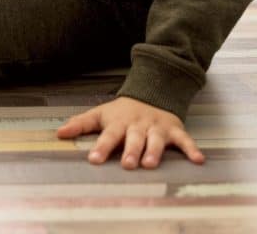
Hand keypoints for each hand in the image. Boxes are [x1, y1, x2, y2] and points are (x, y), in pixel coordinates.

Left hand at [55, 96, 204, 168]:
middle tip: (127, 164)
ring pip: (156, 139)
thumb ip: (80, 124)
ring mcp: (157, 127)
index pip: (108, 135)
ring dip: (154, 151)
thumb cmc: (121, 112)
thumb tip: (58, 133)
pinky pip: (185, 139)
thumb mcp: (100, 114)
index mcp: (119, 123)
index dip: (101, 147)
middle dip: (130, 151)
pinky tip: (198, 160)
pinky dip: (192, 149)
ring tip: (150, 164)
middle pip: (134, 138)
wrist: (152, 93)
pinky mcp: (174, 129)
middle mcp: (138, 125)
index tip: (93, 160)